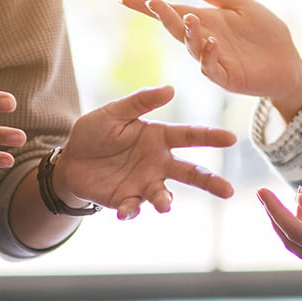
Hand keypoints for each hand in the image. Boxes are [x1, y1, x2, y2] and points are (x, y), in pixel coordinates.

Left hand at [55, 85, 235, 219]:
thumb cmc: (95, 132)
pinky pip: (134, 208)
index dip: (210, 137)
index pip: (190, 136)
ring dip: (165, 201)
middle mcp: (158, 163)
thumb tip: (170, 89)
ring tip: (165, 206)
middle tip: (228, 191)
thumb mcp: (114, 112)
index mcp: (159, 138)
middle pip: (190, 173)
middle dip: (210, 182)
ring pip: (164, 195)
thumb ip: (140, 102)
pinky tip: (124, 212)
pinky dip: (131, 211)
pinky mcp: (128, 200)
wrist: (70, 161)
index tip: (231, 138)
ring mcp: (144, 184)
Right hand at [122, 0, 301, 120]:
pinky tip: (211, 42)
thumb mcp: (239, 5)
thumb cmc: (264, 34)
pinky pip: (212, 68)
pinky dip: (209, 56)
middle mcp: (203, 41)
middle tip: (153, 3)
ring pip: (192, 48)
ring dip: (188, 34)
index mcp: (204, 23)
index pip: (172, 13)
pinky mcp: (227, 77)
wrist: (287, 62)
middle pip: (177, 29)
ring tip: (189, 18)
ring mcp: (213, 61)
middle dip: (164, 17)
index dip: (149, 8)